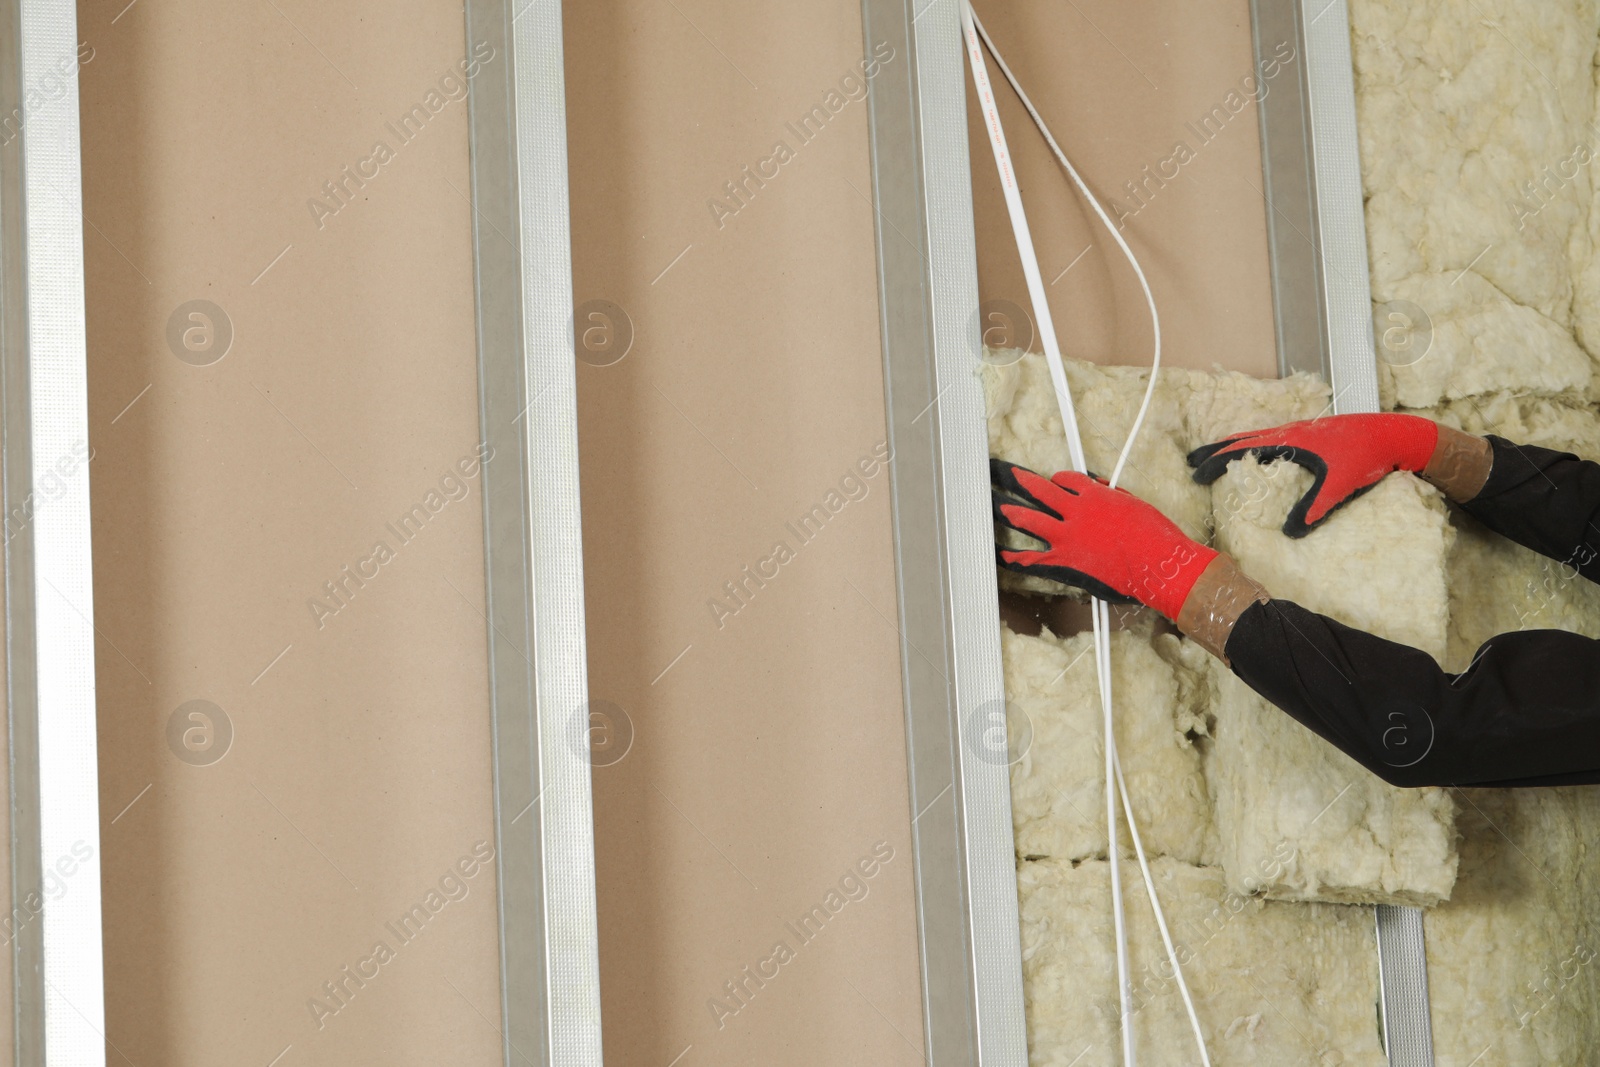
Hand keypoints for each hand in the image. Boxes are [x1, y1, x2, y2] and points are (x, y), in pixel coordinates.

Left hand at [991, 459, 1217, 620]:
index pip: (1067, 479)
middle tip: (1007, 473)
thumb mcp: (1133, 504)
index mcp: (1094, 495)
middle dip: (1021, 480)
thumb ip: (1111, 496)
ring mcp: (1067, 536)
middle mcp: (1075, 511)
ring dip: (1012, 511)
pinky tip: (1004, 555)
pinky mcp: (1066, 559)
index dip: (1058, 478)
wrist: (1158, 562)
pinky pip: (1035, 558)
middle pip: (1040, 490)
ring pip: (1031, 519)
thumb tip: (1101, 491)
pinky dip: (1017, 557)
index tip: (1054, 480)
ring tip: (998, 505)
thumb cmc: (1153, 534)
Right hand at [1187, 413, 1437, 536]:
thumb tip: (1289, 533)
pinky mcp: (1310, 434)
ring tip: (1215, 455)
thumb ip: (1314, 508)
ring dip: (1233, 445)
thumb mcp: (1339, 486)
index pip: (1243, 449)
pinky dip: (1253, 443)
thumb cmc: (1367, 458)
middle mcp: (1290, 431)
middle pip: (1243, 439)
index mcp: (1290, 440)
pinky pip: (1271, 436)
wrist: (1394, 434)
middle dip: (1215, 451)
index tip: (1196, 472)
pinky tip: (1256, 453)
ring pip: (1256, 435)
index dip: (1217, 461)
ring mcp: (1300, 430)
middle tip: (1191, 461)